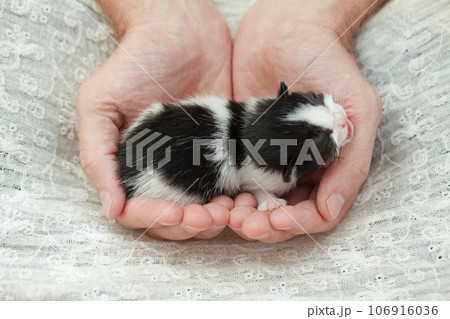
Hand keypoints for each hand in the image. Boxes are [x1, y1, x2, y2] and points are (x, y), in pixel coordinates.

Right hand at [77, 0, 232, 239]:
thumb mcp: (100, 103)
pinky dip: (242, 200)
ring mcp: (198, 165)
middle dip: (193, 224)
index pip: (141, 213)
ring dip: (220, 219)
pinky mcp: (227, 152)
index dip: (157, 219)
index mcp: (133, 168)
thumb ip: (98, 154)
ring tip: (233, 209)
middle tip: (211, 216)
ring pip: (207, 210)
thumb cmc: (134, 63)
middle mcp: (165, 172)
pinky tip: (249, 198)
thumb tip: (110, 208)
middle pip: (176, 219)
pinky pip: (235, 186)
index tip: (177, 213)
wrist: (181, 29)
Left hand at [230, 0, 382, 242]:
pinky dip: (227, 193)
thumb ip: (353, 160)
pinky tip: (215, 196)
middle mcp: (303, 167)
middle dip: (265, 225)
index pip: (317, 213)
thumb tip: (330, 211)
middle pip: (285, 214)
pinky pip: (235, 178)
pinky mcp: (245, 145)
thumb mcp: (357, 107)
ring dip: (243, 215)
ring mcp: (272, 157)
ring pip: (258, 202)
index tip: (272, 222)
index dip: (296, 224)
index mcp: (332, 164)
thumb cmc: (328, 60)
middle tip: (242, 224)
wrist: (286, 25)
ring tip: (226, 213)